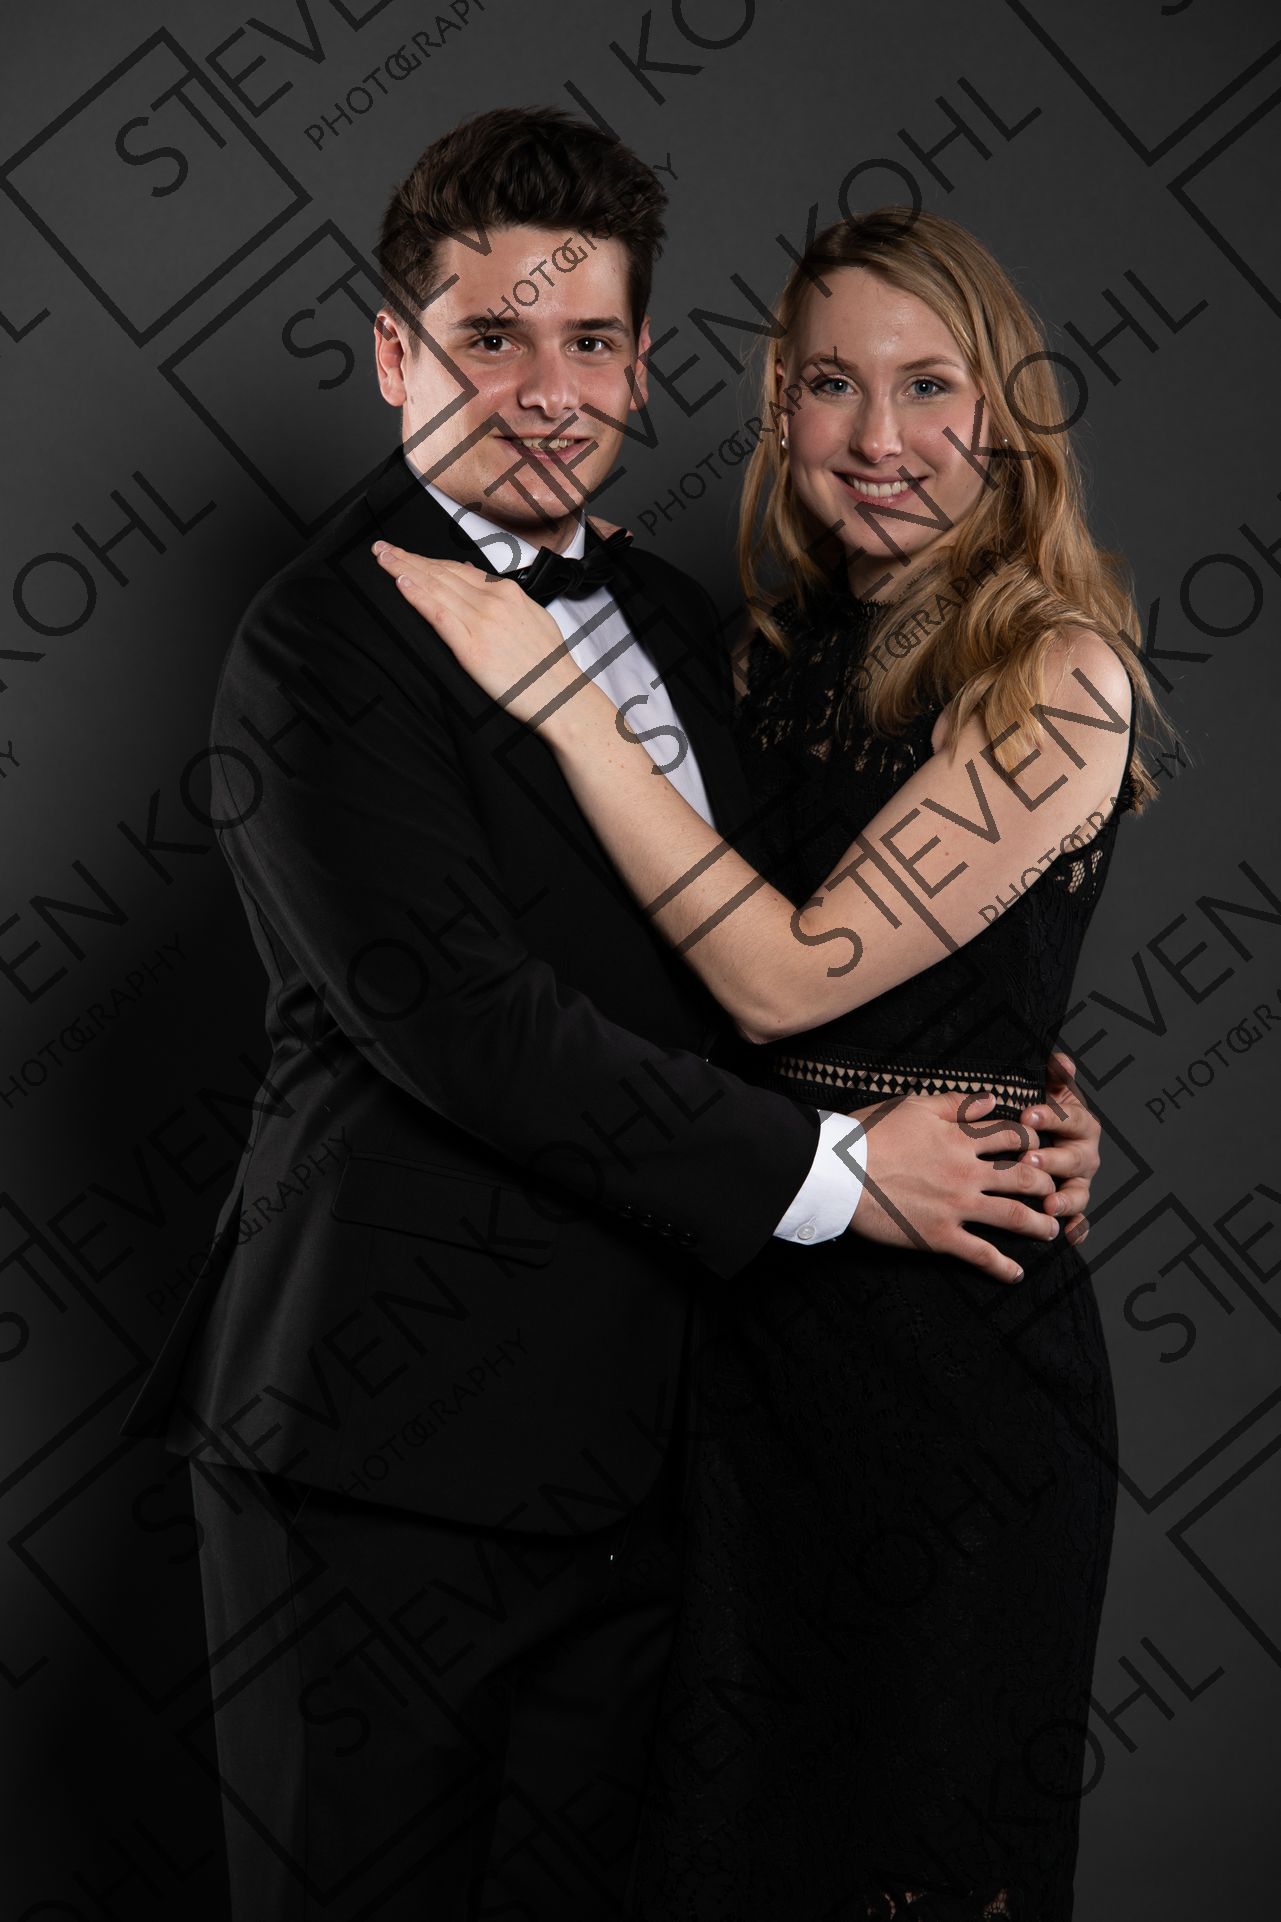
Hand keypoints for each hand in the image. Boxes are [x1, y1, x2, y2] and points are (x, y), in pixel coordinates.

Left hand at [371, 543, 578, 726]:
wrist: (560, 694)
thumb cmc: (547, 664)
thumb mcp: (531, 616)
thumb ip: (501, 595)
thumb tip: (471, 574)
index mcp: (507, 592)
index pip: (457, 569)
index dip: (428, 560)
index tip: (406, 554)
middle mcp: (492, 601)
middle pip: (441, 573)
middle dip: (408, 558)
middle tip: (381, 549)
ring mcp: (481, 622)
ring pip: (435, 587)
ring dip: (405, 570)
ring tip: (382, 559)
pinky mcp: (471, 647)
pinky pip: (438, 614)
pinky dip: (418, 596)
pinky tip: (401, 583)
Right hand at [845, 1089, 1059, 1283]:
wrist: (838, 1171)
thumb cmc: (869, 1133)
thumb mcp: (913, 1106)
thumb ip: (956, 1103)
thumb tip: (992, 1099)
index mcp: (960, 1138)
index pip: (1012, 1135)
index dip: (1033, 1140)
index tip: (1039, 1148)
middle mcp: (966, 1172)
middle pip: (1024, 1177)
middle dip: (1047, 1184)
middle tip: (1054, 1192)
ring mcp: (956, 1206)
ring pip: (1014, 1216)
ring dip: (1039, 1225)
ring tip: (1051, 1230)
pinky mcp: (939, 1236)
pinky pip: (980, 1254)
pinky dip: (1002, 1267)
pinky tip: (1016, 1274)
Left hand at [1018, 1053, 1098, 1245]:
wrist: (1039, 1141)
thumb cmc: (1039, 1115)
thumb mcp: (1046, 1092)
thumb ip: (1055, 1077)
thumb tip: (1061, 1060)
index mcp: (1081, 1124)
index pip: (1072, 1118)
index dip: (1052, 1117)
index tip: (1027, 1116)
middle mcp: (1085, 1154)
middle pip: (1075, 1158)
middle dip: (1052, 1160)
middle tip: (1028, 1160)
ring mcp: (1080, 1182)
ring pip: (1078, 1192)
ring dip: (1065, 1199)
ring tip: (1048, 1204)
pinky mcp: (1073, 1206)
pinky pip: (1079, 1220)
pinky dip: (1076, 1229)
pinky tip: (1068, 1236)